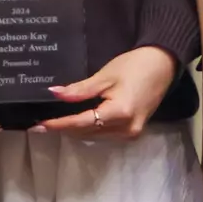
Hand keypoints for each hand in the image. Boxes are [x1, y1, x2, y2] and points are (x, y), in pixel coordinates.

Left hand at [36, 46, 178, 139]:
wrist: (162, 65)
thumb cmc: (134, 66)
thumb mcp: (105, 76)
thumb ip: (80, 89)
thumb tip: (55, 94)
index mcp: (120, 113)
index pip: (82, 123)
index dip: (60, 124)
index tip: (40, 125)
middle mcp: (126, 129)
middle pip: (87, 133)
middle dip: (65, 129)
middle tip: (42, 124)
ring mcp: (131, 133)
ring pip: (95, 136)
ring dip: (76, 130)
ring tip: (55, 123)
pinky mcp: (133, 131)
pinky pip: (105, 134)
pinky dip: (90, 129)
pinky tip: (76, 122)